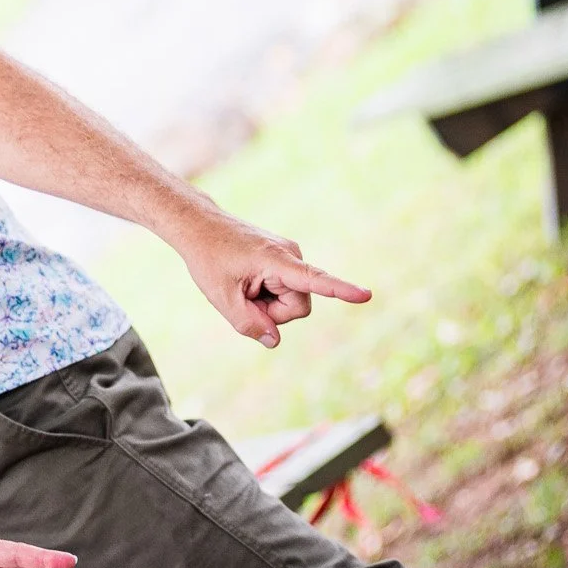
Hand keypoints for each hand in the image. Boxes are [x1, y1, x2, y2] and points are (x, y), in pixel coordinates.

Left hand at [170, 204, 369, 347]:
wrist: (201, 226)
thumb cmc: (208, 259)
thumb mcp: (221, 297)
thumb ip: (248, 323)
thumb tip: (274, 341)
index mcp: (276, 260)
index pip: (313, 280)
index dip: (340, 290)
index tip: (366, 296)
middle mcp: (291, 255)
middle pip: (298, 307)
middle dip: (273, 313)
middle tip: (243, 296)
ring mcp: (290, 257)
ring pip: (292, 301)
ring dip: (268, 303)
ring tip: (244, 285)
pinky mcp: (286, 261)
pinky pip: (285, 290)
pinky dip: (266, 294)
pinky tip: (248, 282)